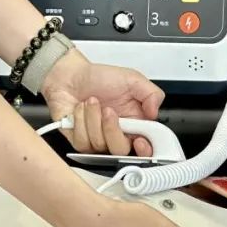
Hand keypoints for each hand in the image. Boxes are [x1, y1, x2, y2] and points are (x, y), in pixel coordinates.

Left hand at [42, 51, 165, 156]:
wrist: (70, 76)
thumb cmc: (98, 78)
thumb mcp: (132, 78)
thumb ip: (151, 93)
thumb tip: (155, 113)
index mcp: (135, 122)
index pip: (146, 146)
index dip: (145, 149)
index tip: (140, 141)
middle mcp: (117, 134)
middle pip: (121, 150)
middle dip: (112, 129)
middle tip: (108, 110)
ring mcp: (98, 140)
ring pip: (99, 144)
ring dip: (93, 118)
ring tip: (91, 101)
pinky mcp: (80, 141)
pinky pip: (82, 141)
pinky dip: (79, 120)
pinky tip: (80, 109)